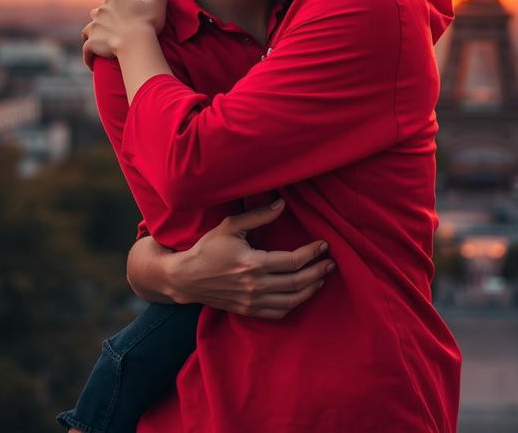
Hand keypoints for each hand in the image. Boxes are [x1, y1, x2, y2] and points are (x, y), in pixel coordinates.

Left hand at [82, 0, 166, 69]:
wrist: (136, 41)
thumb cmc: (148, 21)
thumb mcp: (158, 1)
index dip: (121, 5)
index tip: (129, 14)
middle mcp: (100, 10)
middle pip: (99, 12)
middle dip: (104, 19)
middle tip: (117, 28)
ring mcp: (93, 27)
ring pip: (88, 30)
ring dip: (93, 35)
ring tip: (101, 42)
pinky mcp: (91, 43)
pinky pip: (86, 50)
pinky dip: (89, 56)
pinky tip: (93, 63)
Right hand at [127, 200, 334, 319]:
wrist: (186, 278)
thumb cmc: (208, 249)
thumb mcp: (230, 227)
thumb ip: (257, 216)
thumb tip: (282, 205)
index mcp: (252, 264)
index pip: (292, 262)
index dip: (311, 254)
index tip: (323, 245)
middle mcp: (255, 286)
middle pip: (297, 283)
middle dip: (317, 272)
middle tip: (331, 263)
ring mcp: (252, 302)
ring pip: (291, 300)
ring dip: (310, 289)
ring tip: (322, 277)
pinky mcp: (248, 311)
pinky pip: (278, 313)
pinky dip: (294, 304)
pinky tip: (302, 294)